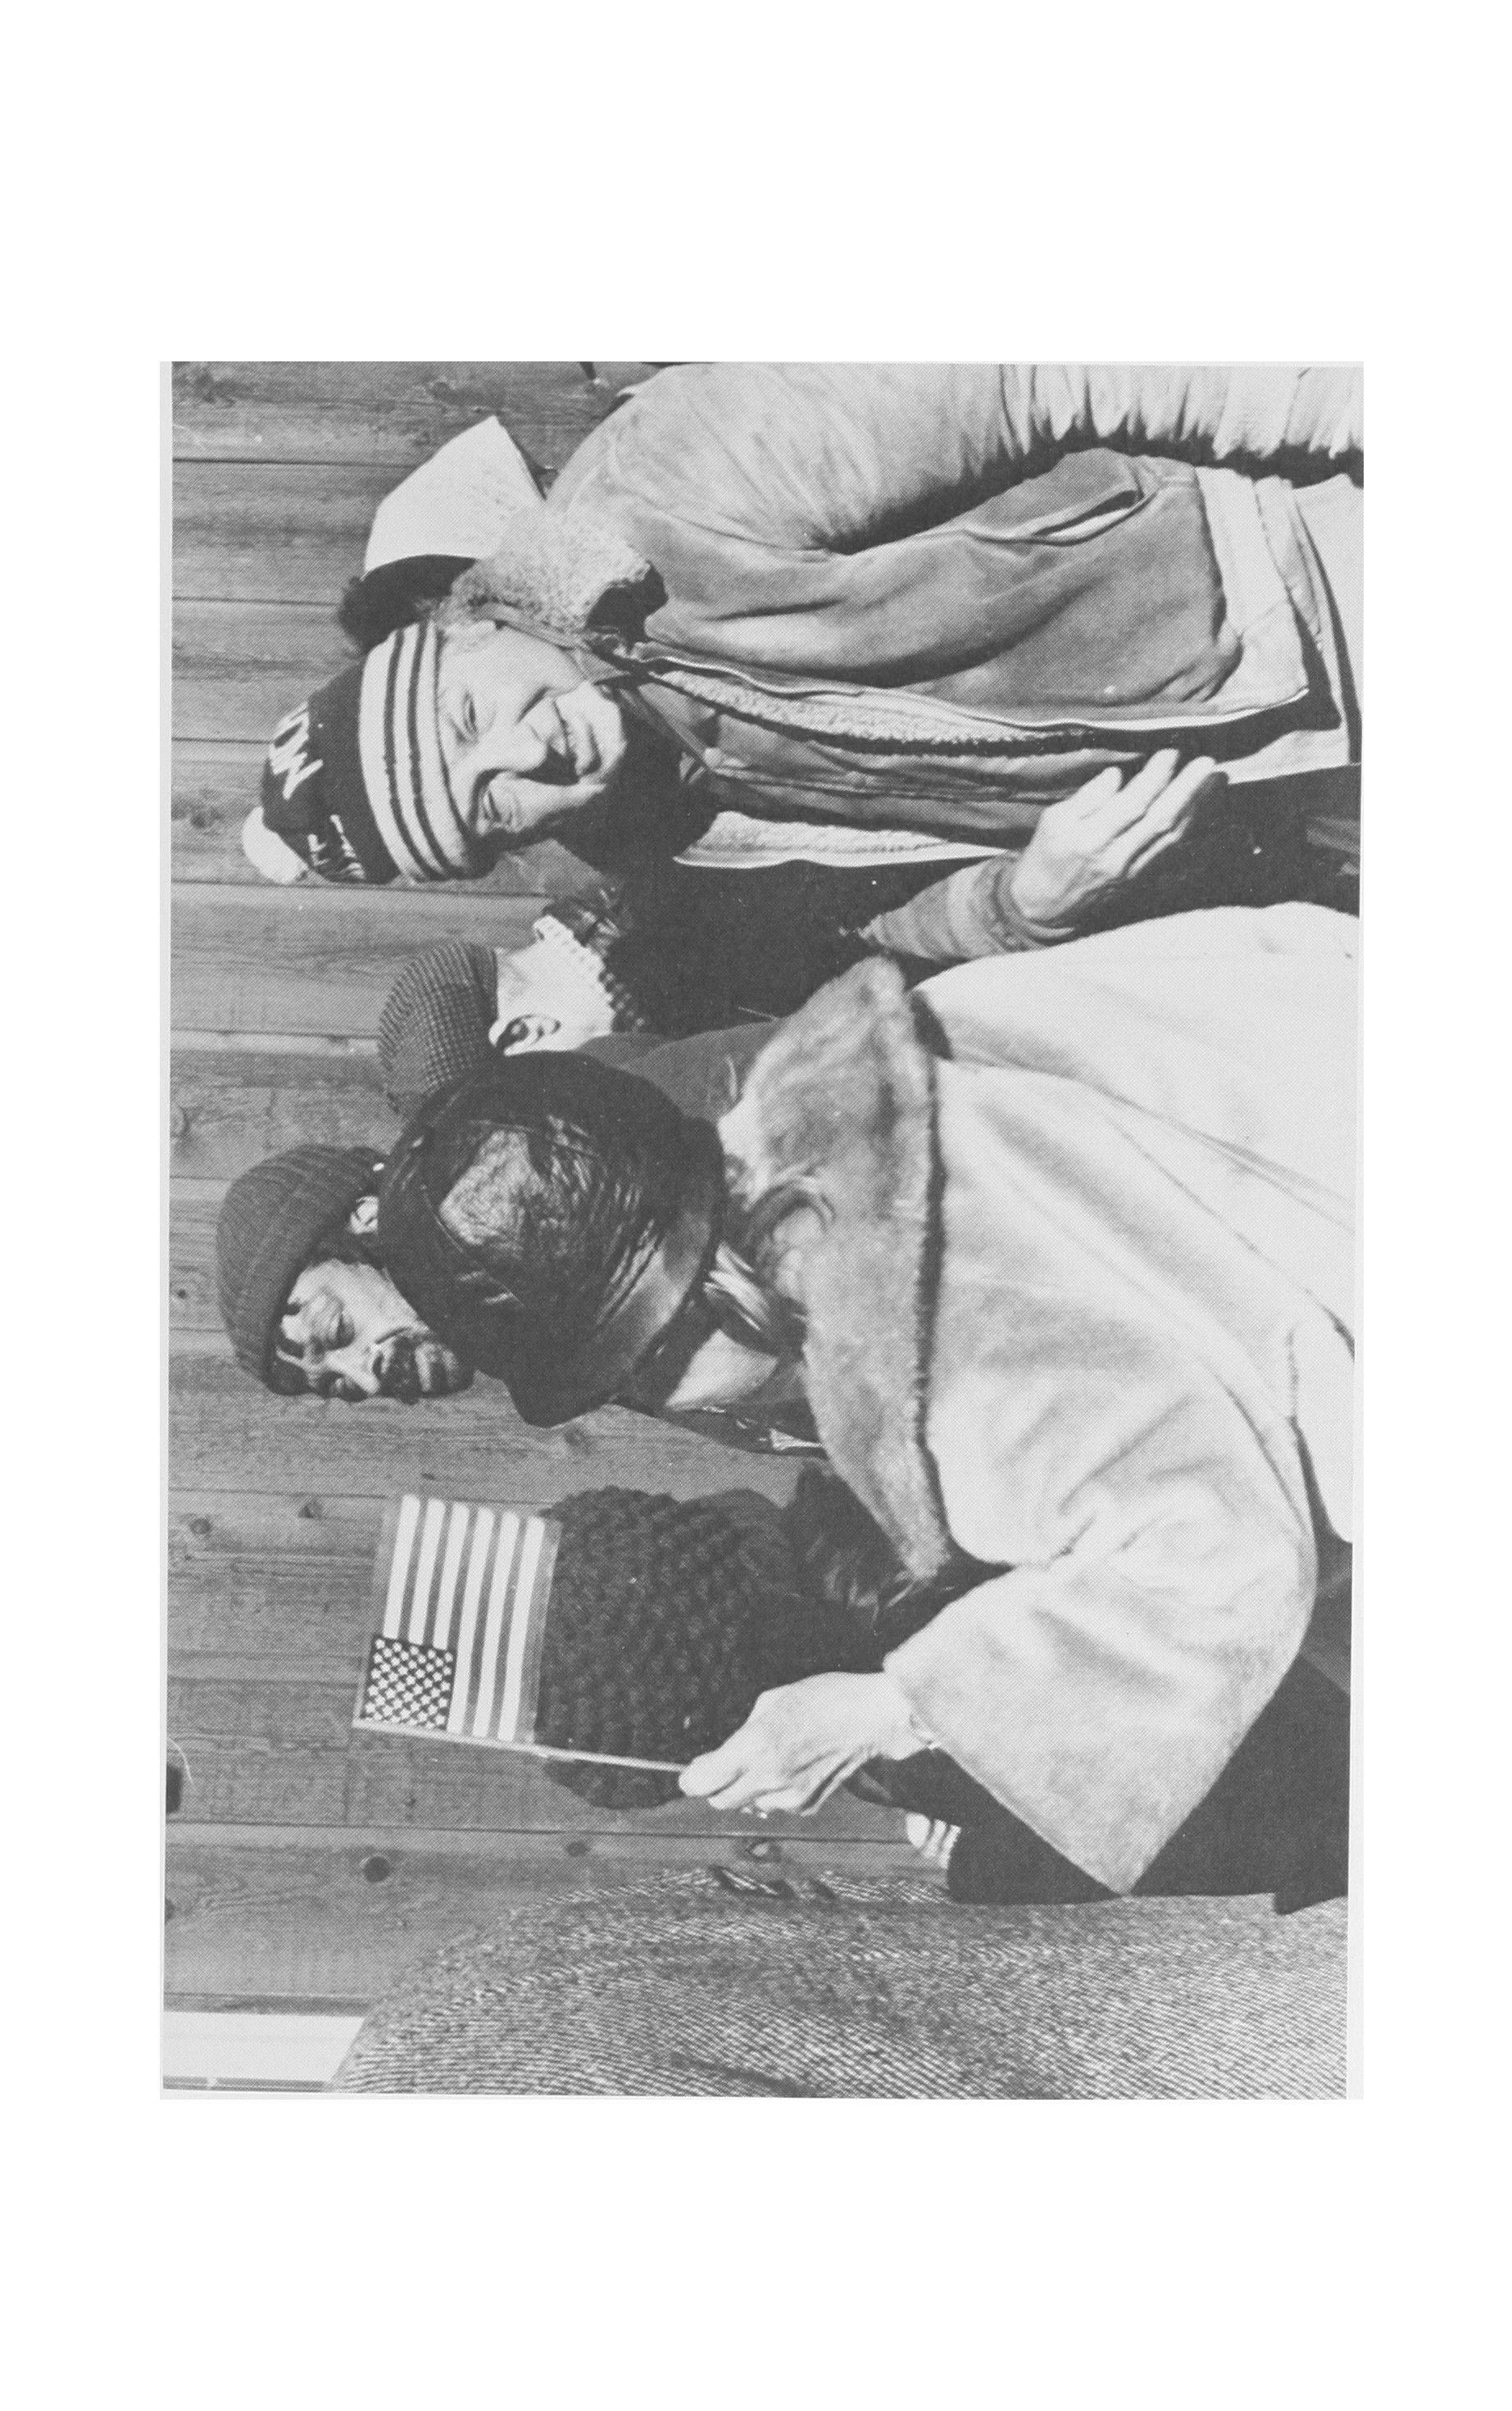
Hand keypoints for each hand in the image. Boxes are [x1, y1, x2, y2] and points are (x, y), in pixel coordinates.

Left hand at [680, 1671, 920, 1815]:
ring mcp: (790, 1797)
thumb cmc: (824, 1698)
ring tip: (768, 1760)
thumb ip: (743, 1732)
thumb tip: (726, 1752)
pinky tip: (791, 1768)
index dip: (691, 1777)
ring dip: (747, 1789)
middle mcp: (769, 1778)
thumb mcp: (772, 1700)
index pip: (703, 1781)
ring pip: (748, 1805)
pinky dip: (774, 1792)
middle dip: (716, 1785)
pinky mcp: (807, 1806)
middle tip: (723, 1764)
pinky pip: (775, 1806)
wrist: (871, 1718)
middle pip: (720, 1800)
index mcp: (756, 1746)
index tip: (691, 1771)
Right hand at [1007, 749, 1224, 929]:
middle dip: (1188, 790)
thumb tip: (1117, 776)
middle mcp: (1117, 857)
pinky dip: (1196, 834)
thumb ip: (1087, 798)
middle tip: (1208, 763)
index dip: (1156, 778)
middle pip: (1161, 821)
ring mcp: (1133, 872)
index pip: (1132, 804)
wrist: (1045, 908)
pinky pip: (1175, 855)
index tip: (1171, 754)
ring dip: (1199, 808)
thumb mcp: (1054, 821)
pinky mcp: (1142, 881)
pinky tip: (1210, 815)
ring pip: (1173, 838)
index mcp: (1091, 839)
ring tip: (1216, 782)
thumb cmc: (1046, 857)